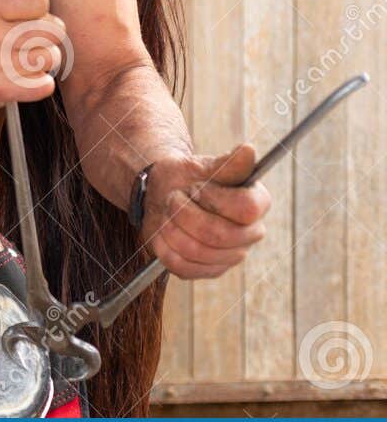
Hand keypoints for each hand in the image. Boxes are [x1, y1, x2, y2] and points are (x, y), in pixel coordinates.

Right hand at [0, 0, 68, 104]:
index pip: (38, 0)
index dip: (36, 2)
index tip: (22, 7)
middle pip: (51, 30)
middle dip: (44, 28)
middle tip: (25, 29)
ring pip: (50, 58)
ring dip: (41, 54)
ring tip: (22, 49)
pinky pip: (43, 86)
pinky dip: (38, 80)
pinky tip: (21, 70)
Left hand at [141, 144, 270, 279]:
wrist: (164, 194)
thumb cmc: (187, 177)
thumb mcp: (203, 166)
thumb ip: (227, 164)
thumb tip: (249, 150)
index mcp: (257, 203)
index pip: (246, 209)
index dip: (214, 198)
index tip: (195, 187)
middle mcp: (251, 233)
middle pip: (219, 234)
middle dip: (185, 213)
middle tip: (173, 198)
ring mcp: (232, 255)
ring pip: (196, 251)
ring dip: (170, 228)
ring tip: (168, 212)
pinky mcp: (210, 270)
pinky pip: (182, 266)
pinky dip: (164, 246)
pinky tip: (165, 230)